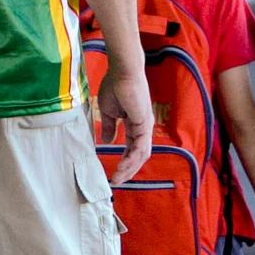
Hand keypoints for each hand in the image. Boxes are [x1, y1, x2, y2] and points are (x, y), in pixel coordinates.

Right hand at [97, 64, 152, 183]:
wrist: (121, 72)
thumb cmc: (114, 86)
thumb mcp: (107, 111)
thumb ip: (109, 127)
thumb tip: (108, 142)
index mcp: (135, 124)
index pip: (132, 148)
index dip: (124, 161)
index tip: (114, 173)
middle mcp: (143, 127)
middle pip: (139, 155)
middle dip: (128, 170)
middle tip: (117, 182)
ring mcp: (146, 126)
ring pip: (141, 154)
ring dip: (130, 168)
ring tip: (118, 178)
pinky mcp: (145, 124)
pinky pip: (140, 146)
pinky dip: (132, 158)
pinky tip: (123, 167)